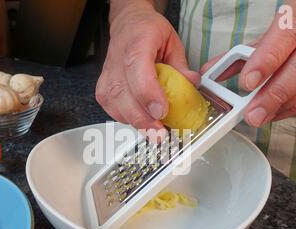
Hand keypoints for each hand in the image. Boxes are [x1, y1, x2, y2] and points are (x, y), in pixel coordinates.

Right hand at [95, 0, 199, 129]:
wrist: (128, 26)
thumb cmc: (148, 32)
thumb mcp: (172, 42)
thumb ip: (181, 67)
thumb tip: (192, 85)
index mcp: (138, 44)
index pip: (138, 71)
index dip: (148, 95)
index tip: (162, 112)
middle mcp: (117, 61)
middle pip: (123, 95)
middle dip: (143, 119)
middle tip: (160, 134)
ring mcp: (107, 77)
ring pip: (116, 106)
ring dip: (137, 122)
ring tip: (155, 131)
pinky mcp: (103, 91)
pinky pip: (113, 111)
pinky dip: (129, 120)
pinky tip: (142, 120)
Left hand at [201, 0, 295, 126]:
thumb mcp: (271, 35)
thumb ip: (241, 54)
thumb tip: (211, 71)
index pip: (287, 33)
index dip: (267, 59)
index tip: (247, 82)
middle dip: (275, 92)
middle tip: (252, 113)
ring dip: (283, 104)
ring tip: (260, 116)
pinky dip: (293, 107)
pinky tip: (275, 113)